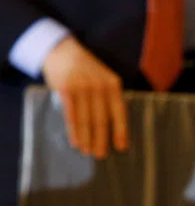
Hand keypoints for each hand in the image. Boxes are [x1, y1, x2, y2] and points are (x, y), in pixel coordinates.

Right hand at [41, 36, 127, 157]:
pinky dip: (73, 130)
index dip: (120, 131)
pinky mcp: (66, 89)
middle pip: (102, 118)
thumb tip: (113, 128)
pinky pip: (71, 114)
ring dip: (86, 138)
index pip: (119, 111)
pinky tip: (75, 141)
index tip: (120, 147)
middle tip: (100, 155)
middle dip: (101, 139)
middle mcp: (99, 86)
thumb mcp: (103, 79)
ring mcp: (82, 87)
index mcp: (113, 85)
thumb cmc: (87, 71)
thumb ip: (109, 98)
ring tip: (87, 152)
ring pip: (86, 119)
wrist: (63, 51)